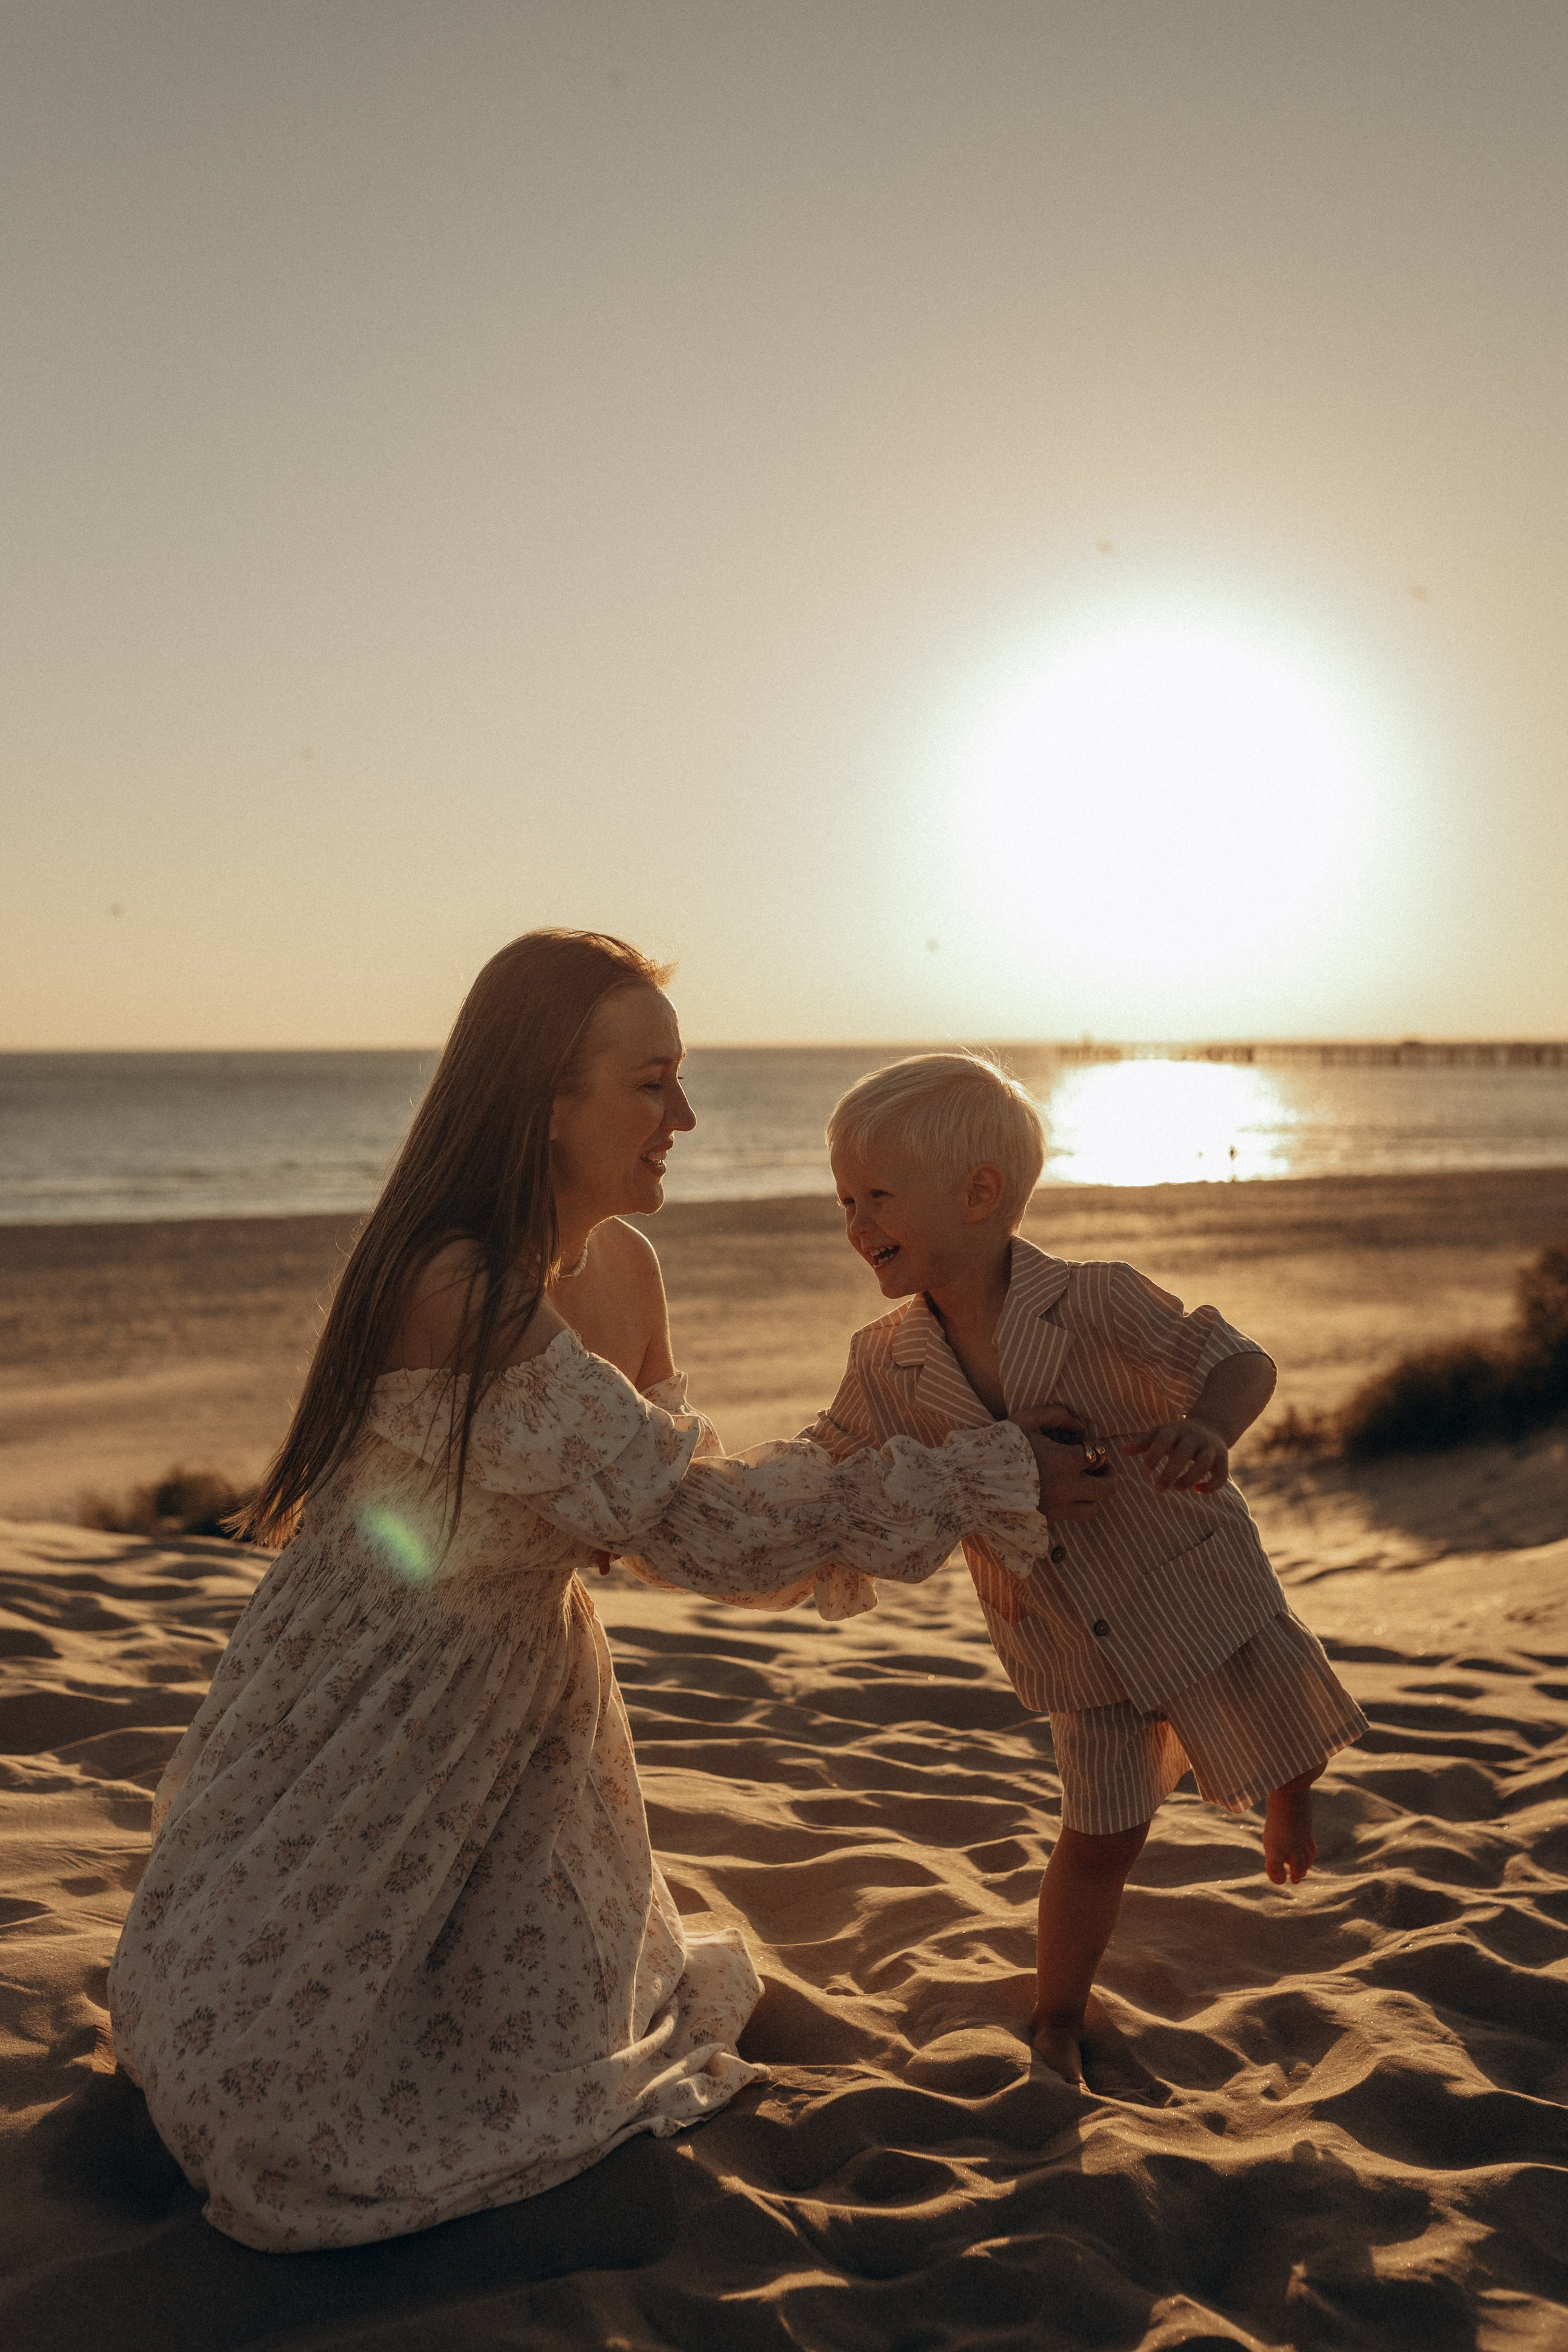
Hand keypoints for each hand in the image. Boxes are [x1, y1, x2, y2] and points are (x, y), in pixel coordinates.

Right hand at [1009, 1407, 1114, 1521]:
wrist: (971, 1481)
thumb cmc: (998, 1446)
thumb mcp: (1025, 1420)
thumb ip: (1057, 1415)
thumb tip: (1080, 1425)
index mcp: (1063, 1461)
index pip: (1097, 1454)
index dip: (1095, 1447)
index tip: (1084, 1444)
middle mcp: (1066, 1488)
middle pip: (1107, 1488)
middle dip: (1109, 1475)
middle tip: (1101, 1468)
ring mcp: (1057, 1508)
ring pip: (1092, 1509)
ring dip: (1092, 1496)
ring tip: (1083, 1485)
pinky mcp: (1045, 1521)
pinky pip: (1070, 1518)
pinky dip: (1072, 1507)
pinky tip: (1061, 1494)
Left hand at [1122, 1418, 1228, 1493]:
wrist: (1211, 1425)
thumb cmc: (1178, 1435)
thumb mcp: (1161, 1434)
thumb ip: (1143, 1443)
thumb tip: (1123, 1451)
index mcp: (1176, 1430)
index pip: (1164, 1439)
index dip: (1154, 1455)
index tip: (1145, 1472)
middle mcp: (1194, 1437)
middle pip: (1184, 1453)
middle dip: (1170, 1472)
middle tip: (1158, 1489)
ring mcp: (1210, 1447)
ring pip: (1204, 1464)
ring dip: (1190, 1478)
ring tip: (1177, 1488)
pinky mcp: (1223, 1459)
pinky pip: (1222, 1475)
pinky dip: (1211, 1486)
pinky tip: (1198, 1490)